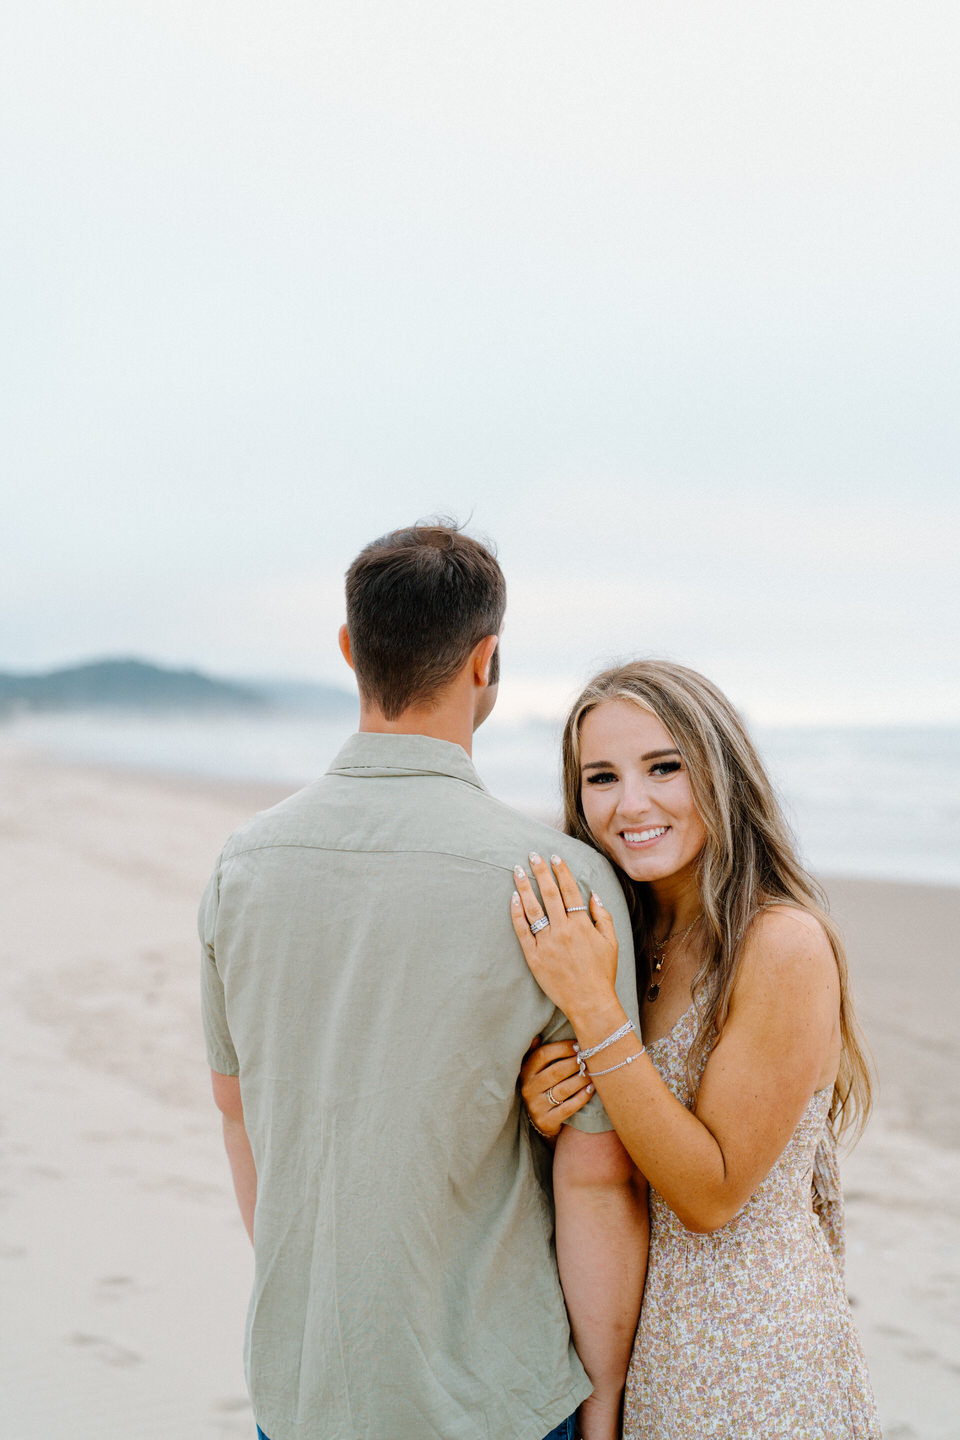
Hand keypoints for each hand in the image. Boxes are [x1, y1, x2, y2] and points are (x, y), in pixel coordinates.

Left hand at [510, 852, 618, 1025]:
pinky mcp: (534, 957)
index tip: (554, 857)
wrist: (590, 1002)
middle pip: (549, 894)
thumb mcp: (611, 942)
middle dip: (541, 872)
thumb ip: (603, 916)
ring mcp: (547, 943)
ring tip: (518, 870)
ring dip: (525, 887)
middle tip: (532, 855)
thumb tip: (593, 894)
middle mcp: (563, 930)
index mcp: (582, 925)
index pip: (570, 891)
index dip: (561, 872)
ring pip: (533, 909)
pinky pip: (523, 931)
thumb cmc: (602, 973)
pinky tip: (513, 899)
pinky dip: (517, 914)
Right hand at [521, 1036, 593, 1139]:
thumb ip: (537, 1054)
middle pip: (555, 1071)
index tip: (578, 1046)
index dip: (562, 1048)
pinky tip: (590, 1089)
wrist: (540, 1120)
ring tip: (593, 1073)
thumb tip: (537, 1037)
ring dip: (581, 1079)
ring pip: (563, 1089)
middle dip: (575, 1063)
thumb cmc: (543, 1088)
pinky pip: (568, 1107)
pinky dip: (582, 1097)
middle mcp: (528, 1088)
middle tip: (589, 1059)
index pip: (543, 1055)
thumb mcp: (535, 1071)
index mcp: (526, 1072)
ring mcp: (536, 1106)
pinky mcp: (546, 1121)